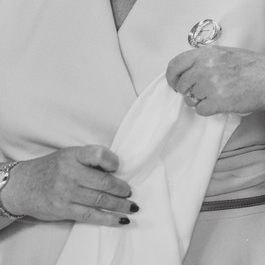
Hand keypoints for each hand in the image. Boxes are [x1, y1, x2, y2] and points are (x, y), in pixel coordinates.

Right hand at [2, 146, 134, 225]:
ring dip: (119, 205)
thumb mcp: (69, 155)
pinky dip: (108, 218)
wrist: (22, 186)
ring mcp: (66, 193)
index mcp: (73, 156)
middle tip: (130, 192)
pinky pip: (90, 215)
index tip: (119, 168)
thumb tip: (116, 170)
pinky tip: (120, 219)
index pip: (98, 155)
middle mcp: (70, 174)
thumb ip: (89, 159)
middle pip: (104, 182)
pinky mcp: (63, 210)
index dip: (113, 161)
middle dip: (122, 189)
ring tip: (131, 206)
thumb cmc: (51, 169)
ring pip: (100, 200)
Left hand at [166, 45, 264, 117]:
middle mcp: (206, 66)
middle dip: (190, 91)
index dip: (172, 77)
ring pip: (190, 99)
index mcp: (208, 53)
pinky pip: (200, 110)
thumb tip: (188, 71)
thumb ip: (207, 59)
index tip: (174, 83)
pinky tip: (223, 103)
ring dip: (201, 100)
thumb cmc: (254, 68)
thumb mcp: (228, 54)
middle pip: (182, 85)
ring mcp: (211, 84)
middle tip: (205, 92)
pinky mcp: (217, 101)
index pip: (176, 64)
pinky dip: (209, 109)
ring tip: (220, 95)